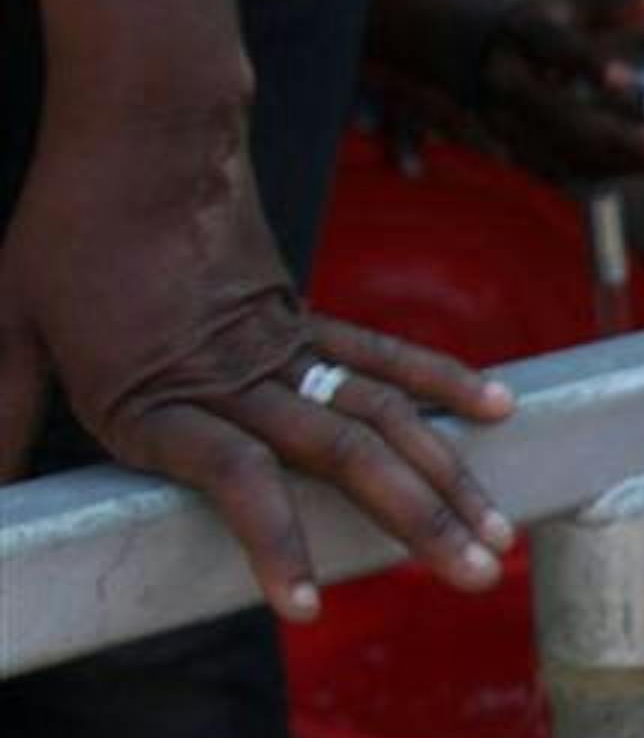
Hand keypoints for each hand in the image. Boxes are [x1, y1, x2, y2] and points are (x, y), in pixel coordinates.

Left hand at [0, 98, 514, 615]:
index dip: (275, 541)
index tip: (310, 608)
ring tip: (498, 537)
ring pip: (379, 418)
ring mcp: (283, 347)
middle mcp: (237, 377)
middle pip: (341, 456)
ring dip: (446, 479)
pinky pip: (383, 357)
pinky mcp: (303, 317)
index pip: (232, 478)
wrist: (140, 129)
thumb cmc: (69, 228)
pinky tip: (500, 412)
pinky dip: (444, 382)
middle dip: (415, 522)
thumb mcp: (8, 324)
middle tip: (474, 579)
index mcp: (160, 392)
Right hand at [469, 0, 643, 184]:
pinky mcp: (519, 155)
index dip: (587, 62)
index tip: (624, 78)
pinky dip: (617, 169)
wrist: (473, 56)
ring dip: (631, 161)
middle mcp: (508, 82)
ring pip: (571, 155)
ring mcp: (507, 125)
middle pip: (565, 119)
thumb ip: (612, 6)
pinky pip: (572, 173)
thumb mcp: (569, 5)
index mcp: (522, 34)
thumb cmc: (539, 26)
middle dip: (622, 137)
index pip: (553, 47)